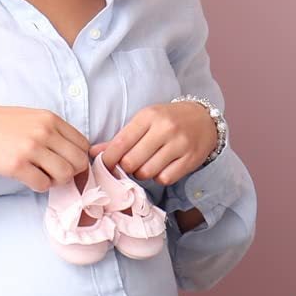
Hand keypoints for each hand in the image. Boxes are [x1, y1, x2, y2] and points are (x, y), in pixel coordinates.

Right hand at [0, 104, 91, 193]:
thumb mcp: (29, 117)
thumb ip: (52, 131)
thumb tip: (74, 153)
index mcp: (49, 118)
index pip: (82, 144)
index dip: (77, 157)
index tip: (65, 162)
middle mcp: (43, 132)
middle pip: (78, 162)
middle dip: (69, 172)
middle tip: (53, 172)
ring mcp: (31, 149)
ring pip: (64, 175)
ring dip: (54, 180)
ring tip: (40, 175)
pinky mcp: (17, 165)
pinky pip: (43, 185)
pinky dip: (38, 186)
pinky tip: (27, 177)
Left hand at [91, 102, 216, 186]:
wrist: (203, 119)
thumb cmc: (166, 120)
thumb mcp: (143, 122)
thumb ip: (119, 138)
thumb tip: (92, 152)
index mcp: (148, 117)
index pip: (120, 143)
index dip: (109, 158)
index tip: (105, 165)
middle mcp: (165, 129)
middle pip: (132, 161)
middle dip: (126, 167)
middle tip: (130, 164)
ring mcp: (180, 144)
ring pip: (147, 172)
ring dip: (142, 173)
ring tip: (145, 165)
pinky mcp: (191, 159)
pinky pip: (165, 178)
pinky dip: (159, 178)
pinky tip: (161, 168)